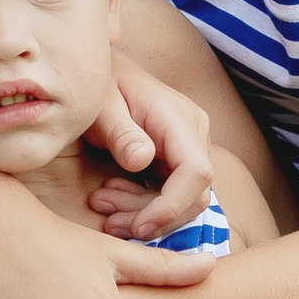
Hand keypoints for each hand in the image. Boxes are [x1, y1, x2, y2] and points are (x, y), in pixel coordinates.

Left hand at [85, 59, 216, 238]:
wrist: (107, 73)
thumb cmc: (102, 87)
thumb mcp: (102, 106)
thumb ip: (120, 132)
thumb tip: (141, 160)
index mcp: (179, 119)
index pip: (197, 172)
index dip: (172, 206)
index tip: (137, 225)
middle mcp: (194, 135)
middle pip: (193, 196)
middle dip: (151, 216)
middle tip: (107, 219)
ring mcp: (190, 149)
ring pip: (184, 202)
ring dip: (143, 214)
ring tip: (102, 203)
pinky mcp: (179, 161)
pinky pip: (172, 196)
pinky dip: (144, 207)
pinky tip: (112, 198)